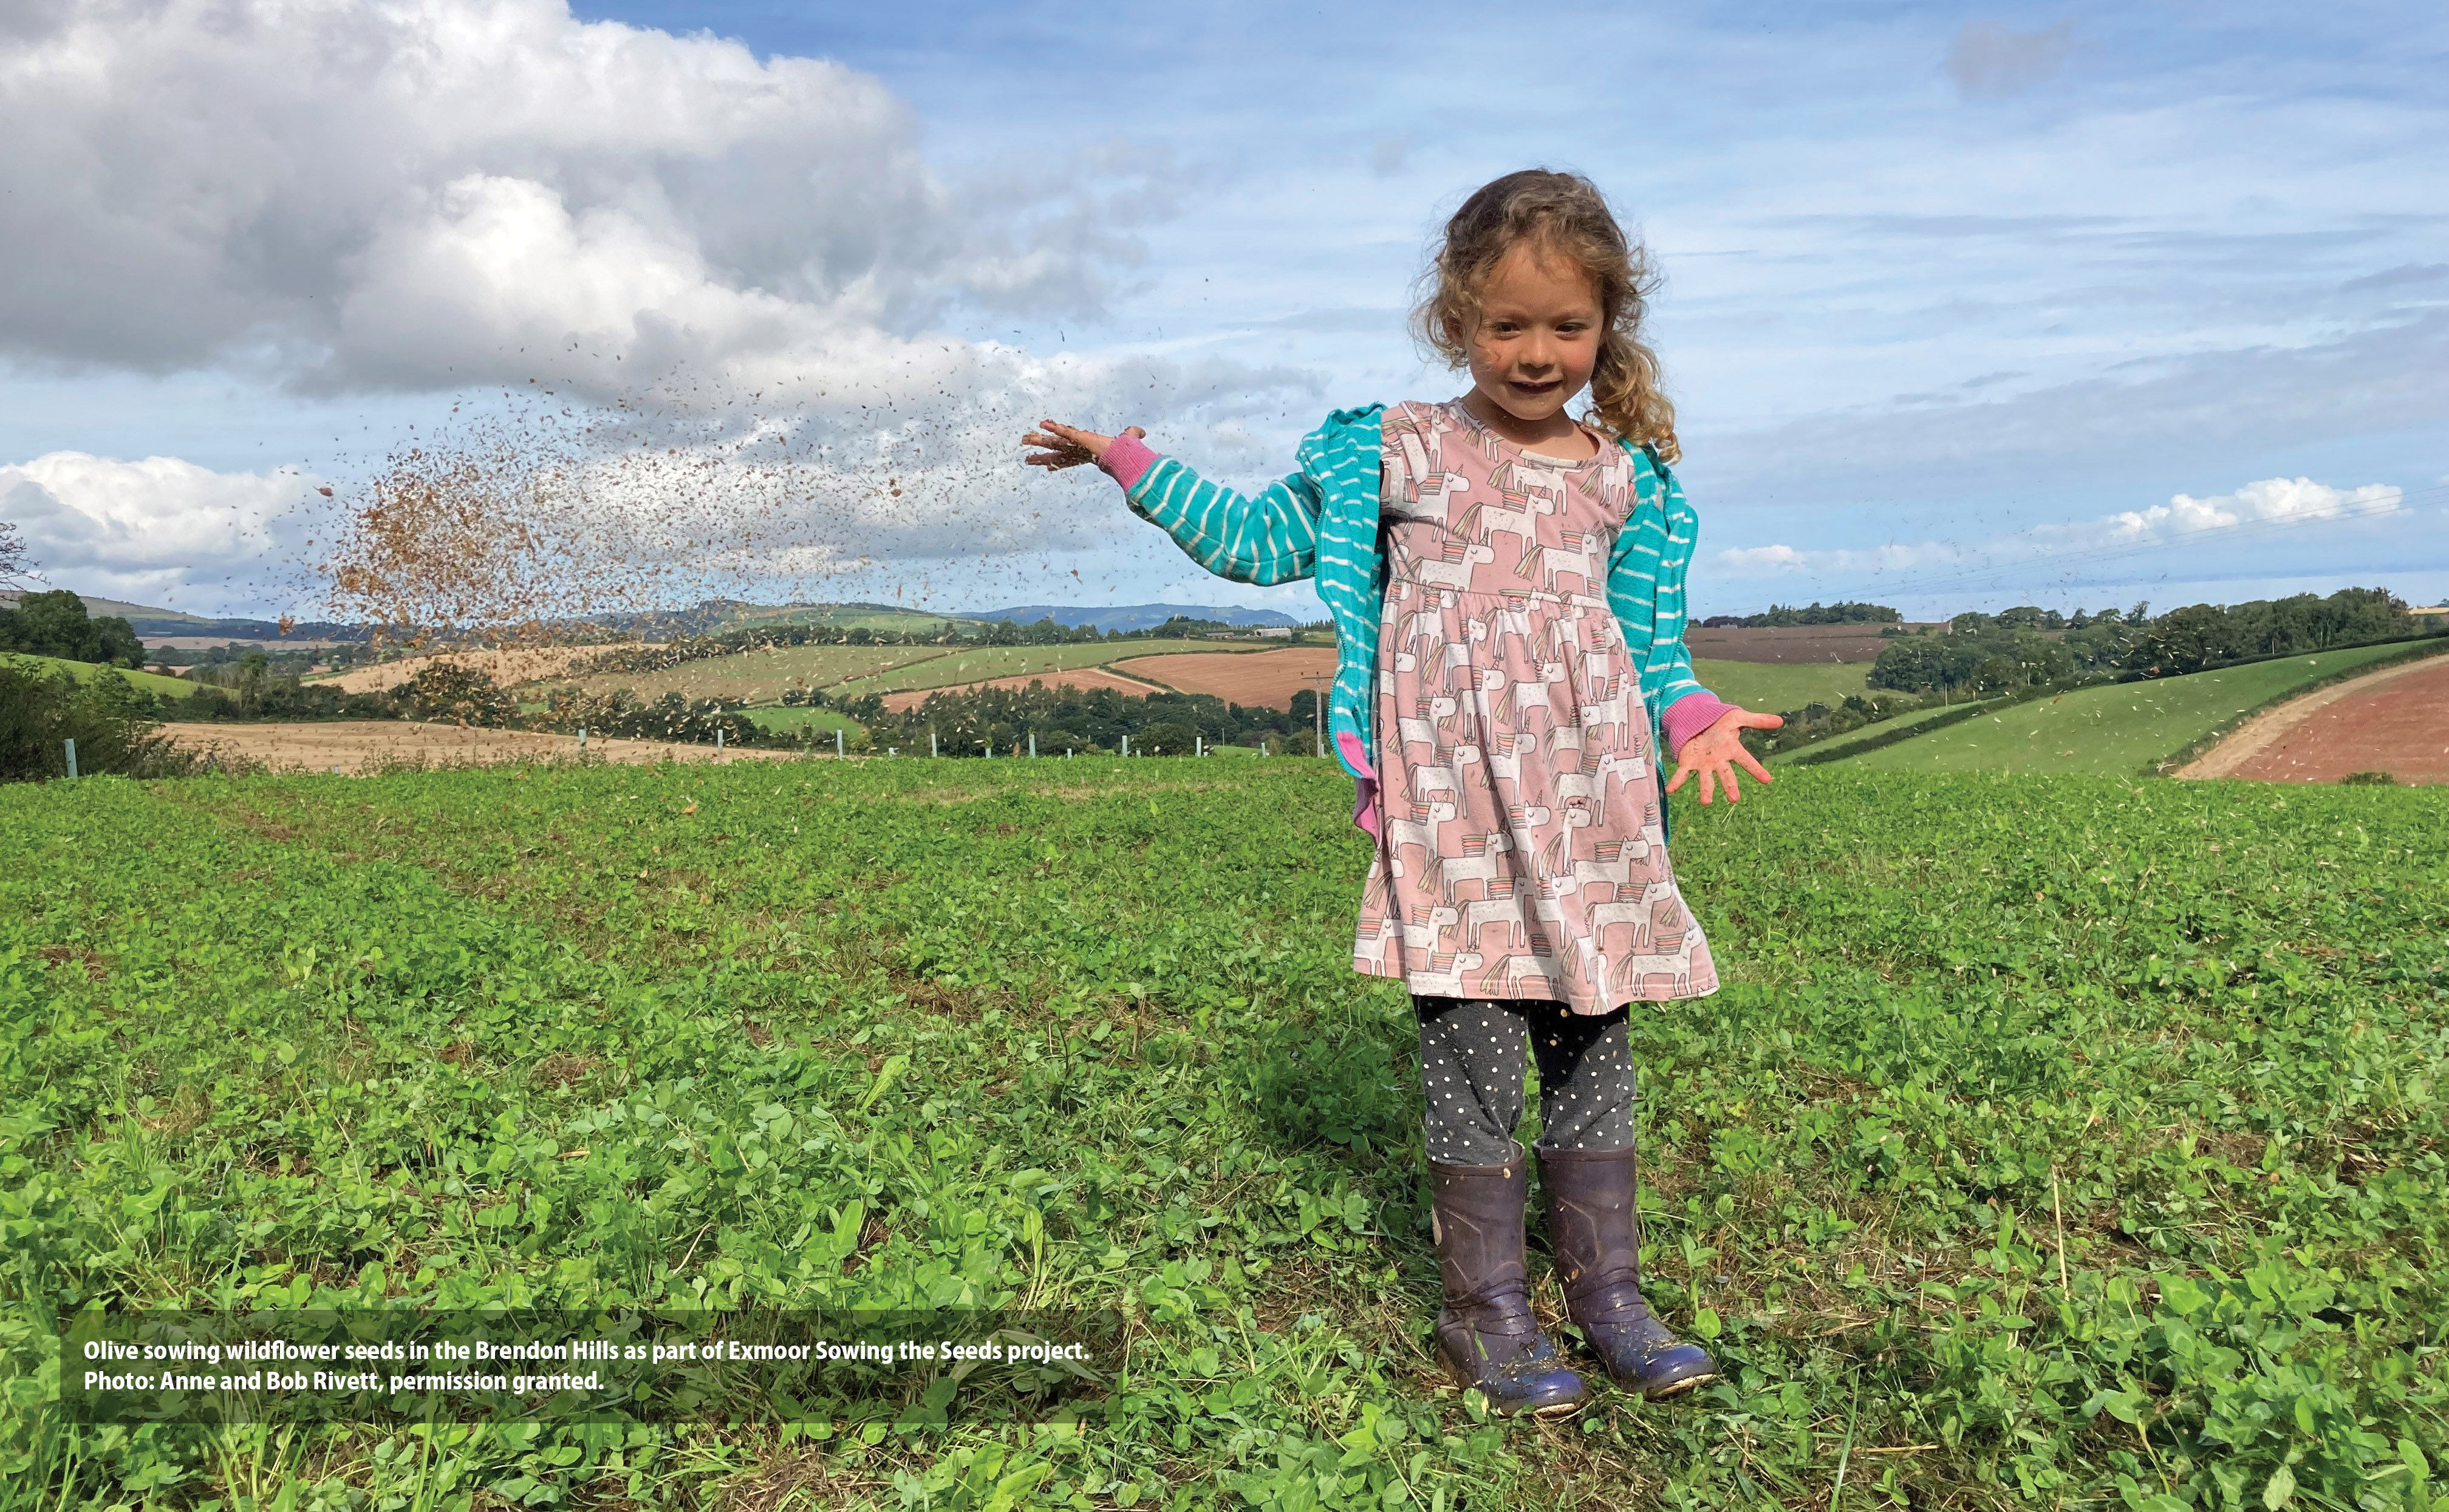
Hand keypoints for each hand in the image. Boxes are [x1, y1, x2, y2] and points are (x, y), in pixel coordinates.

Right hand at [1022, 420, 1143, 470]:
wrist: (1126, 457)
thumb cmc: (1127, 453)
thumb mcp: (1127, 441)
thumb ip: (1131, 435)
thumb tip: (1140, 432)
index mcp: (1086, 455)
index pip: (1068, 460)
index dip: (1058, 463)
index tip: (1049, 468)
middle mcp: (1079, 452)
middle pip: (1055, 454)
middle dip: (1040, 457)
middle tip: (1027, 460)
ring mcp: (1077, 446)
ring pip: (1053, 443)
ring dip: (1038, 441)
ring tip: (1023, 441)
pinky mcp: (1079, 438)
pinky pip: (1064, 431)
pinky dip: (1054, 426)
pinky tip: (1042, 423)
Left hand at [1665, 707, 1783, 805]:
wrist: (1699, 719)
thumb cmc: (1722, 722)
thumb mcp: (1739, 717)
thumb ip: (1758, 720)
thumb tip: (1781, 721)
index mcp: (1732, 750)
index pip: (1747, 761)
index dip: (1757, 770)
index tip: (1767, 780)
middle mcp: (1719, 761)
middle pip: (1726, 775)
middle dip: (1730, 787)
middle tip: (1734, 799)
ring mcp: (1704, 764)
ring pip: (1706, 780)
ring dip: (1706, 791)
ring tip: (1706, 802)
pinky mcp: (1688, 762)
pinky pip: (1682, 774)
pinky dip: (1676, 782)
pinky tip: (1671, 790)